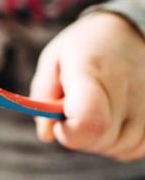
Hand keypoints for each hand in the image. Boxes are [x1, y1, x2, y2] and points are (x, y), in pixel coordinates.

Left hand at [31, 12, 144, 160]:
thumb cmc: (85, 47)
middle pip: (99, 140)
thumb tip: (48, 134)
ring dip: (99, 138)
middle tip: (76, 108)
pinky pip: (135, 148)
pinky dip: (120, 139)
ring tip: (98, 106)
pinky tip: (115, 115)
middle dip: (78, 134)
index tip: (60, 120)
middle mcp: (129, 89)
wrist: (131, 31)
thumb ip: (44, 97)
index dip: (68, 131)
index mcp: (94, 71)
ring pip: (118, 149)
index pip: (87, 122)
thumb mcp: (53, 60)